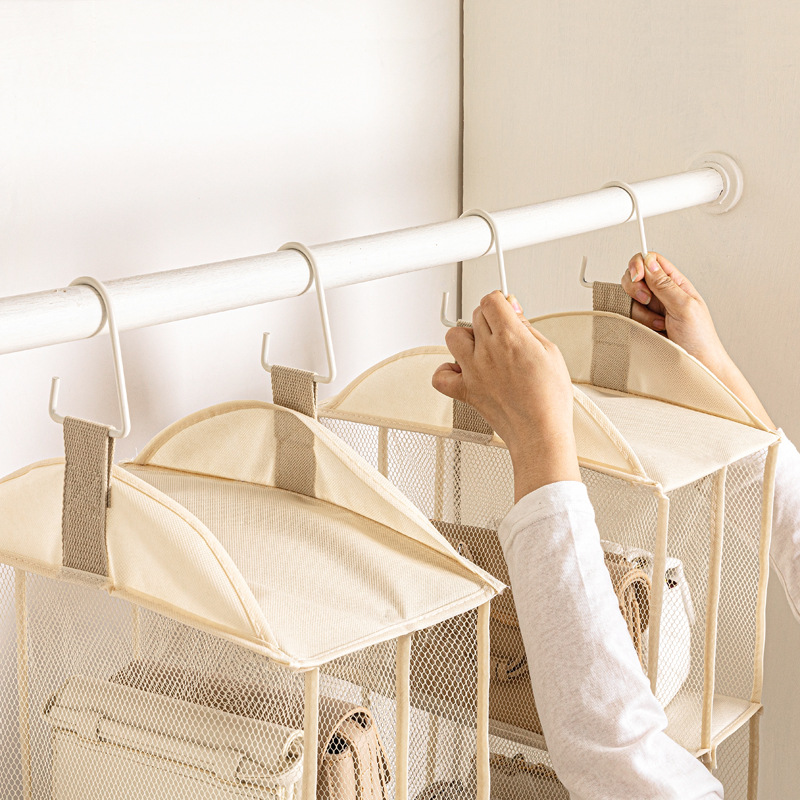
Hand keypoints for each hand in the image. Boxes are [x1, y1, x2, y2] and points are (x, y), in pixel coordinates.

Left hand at [432, 291, 580, 500]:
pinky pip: (440, 375)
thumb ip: (528, 327)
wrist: (540, 433)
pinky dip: (447, 370)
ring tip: (483, 349)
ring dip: (466, 338)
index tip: (507, 309)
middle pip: (476, 316)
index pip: (491, 300)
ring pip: (454, 337)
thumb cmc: (550, 400)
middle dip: (490, 319)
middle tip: (503, 332)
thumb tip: (514, 309)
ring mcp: (472, 371)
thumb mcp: (550, 352)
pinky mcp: (464, 391)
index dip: (500, 302)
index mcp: (510, 338)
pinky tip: (463, 370)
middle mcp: (487, 352)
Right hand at [622, 253, 773, 427]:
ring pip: (628, 299)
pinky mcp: (641, 325)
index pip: (651, 260)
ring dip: (640, 312)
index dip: (639, 264)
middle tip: (647, 301)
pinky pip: (627, 317)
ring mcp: (650, 311)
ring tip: (659, 324)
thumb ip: (665, 283)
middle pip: (634, 277)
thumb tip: (649, 262)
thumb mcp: (685, 305)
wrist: (697, 366)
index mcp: (675, 284)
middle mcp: (661, 294)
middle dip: (635, 289)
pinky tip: (652, 330)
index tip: (639, 277)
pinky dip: (635, 323)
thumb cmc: (700, 338)